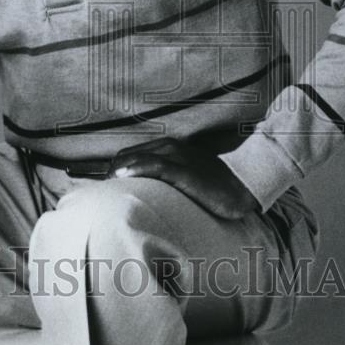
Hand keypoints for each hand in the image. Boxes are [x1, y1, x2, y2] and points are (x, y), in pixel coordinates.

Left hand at [107, 136, 259, 219]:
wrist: (242, 185)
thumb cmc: (212, 186)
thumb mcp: (183, 178)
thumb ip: (163, 181)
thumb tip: (141, 196)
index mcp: (166, 148)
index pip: (128, 154)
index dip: (112, 170)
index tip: (101, 186)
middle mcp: (169, 148)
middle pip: (126, 156)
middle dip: (110, 173)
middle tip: (103, 194)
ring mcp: (177, 158)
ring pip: (137, 158)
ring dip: (118, 172)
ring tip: (107, 189)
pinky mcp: (185, 171)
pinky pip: (156, 166)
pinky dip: (137, 169)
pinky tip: (125, 177)